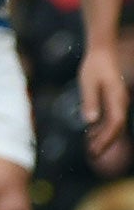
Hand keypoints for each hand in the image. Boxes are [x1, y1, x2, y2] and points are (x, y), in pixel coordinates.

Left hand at [79, 44, 128, 161]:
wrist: (102, 52)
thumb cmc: (94, 66)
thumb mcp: (88, 82)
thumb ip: (90, 101)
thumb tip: (90, 121)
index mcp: (117, 98)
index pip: (115, 123)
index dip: (107, 138)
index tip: (96, 149)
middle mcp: (121, 102)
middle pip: (116, 127)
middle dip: (105, 143)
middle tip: (92, 156)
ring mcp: (118, 102)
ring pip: (113, 125)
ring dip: (103, 137)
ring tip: (91, 150)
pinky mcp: (113, 100)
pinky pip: (109, 118)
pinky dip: (101, 128)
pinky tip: (91, 135)